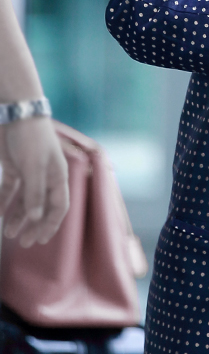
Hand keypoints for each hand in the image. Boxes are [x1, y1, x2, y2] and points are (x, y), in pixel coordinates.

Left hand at [0, 118, 69, 246]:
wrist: (15, 111)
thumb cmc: (30, 137)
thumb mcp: (33, 166)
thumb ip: (35, 193)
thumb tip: (37, 218)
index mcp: (57, 175)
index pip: (58, 206)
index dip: (52, 224)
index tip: (40, 241)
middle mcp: (45, 175)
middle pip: (41, 206)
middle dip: (33, 225)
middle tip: (23, 242)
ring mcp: (28, 170)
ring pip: (24, 200)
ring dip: (17, 216)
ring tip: (7, 232)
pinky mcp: (13, 165)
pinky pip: (9, 189)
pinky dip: (4, 201)